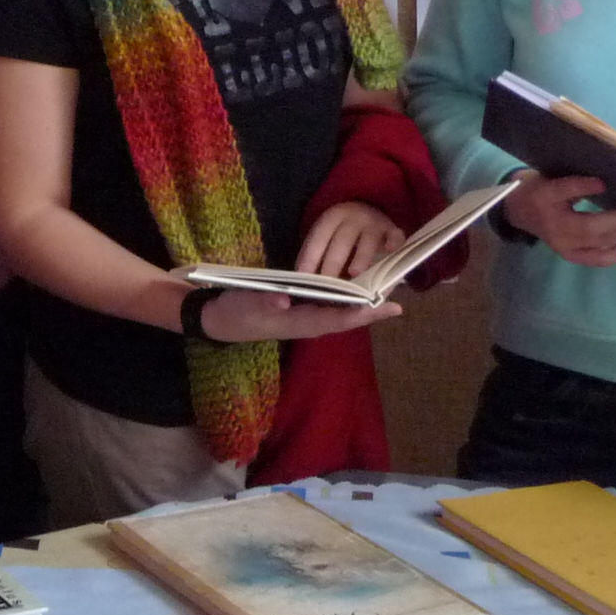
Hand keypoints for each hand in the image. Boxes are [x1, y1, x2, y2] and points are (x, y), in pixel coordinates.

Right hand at [190, 282, 400, 342]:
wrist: (218, 321)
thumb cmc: (234, 312)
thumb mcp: (244, 305)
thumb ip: (263, 300)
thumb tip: (284, 298)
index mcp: (298, 323)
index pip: (337, 318)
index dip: (363, 313)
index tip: (388, 308)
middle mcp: (307, 323)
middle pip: (346, 318)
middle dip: (370, 311)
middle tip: (397, 301)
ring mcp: (304, 319)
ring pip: (340, 313)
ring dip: (361, 306)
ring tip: (383, 294)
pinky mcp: (299, 312)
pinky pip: (330, 308)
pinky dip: (345, 300)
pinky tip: (355, 291)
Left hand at [294, 200, 405, 278]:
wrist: (368, 211)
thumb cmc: (342, 231)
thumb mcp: (326, 236)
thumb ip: (316, 254)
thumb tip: (303, 279)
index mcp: (332, 218)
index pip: (319, 238)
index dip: (310, 257)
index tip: (304, 276)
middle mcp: (353, 218)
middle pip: (342, 241)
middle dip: (334, 263)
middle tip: (328, 283)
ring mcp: (375, 223)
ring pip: (368, 240)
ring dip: (361, 257)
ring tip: (354, 274)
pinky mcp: (392, 229)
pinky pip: (395, 235)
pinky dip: (393, 243)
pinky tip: (389, 252)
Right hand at [501, 170, 615, 266]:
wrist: (517, 213)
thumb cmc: (535, 193)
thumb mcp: (546, 181)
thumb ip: (572, 183)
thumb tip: (603, 184)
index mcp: (550, 213)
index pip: (569, 199)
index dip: (585, 189)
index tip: (606, 182)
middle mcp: (561, 236)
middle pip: (599, 230)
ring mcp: (568, 250)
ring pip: (605, 245)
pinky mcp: (575, 256)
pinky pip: (602, 260)